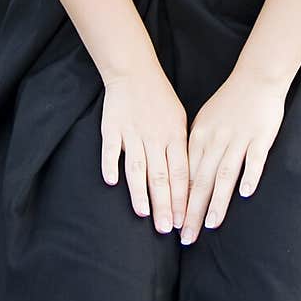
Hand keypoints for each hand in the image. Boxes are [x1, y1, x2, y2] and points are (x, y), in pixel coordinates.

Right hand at [100, 69, 188, 233]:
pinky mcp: (112, 128)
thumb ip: (182, 148)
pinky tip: (112, 182)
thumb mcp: (180, 120)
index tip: (183, 220)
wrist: (135, 72)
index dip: (182, 198)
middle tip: (166, 228)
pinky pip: (111, 149)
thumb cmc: (160, 99)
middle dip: (164, 204)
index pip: (181, 173)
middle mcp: (155, 137)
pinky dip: (110, 164)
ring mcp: (132, 133)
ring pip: (137, 167)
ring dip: (140, 192)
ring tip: (144, 213)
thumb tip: (189, 179)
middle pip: (160, 176)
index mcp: (175, 136)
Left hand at [179, 72, 286, 245]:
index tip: (173, 224)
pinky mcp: (260, 137)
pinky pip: (254, 159)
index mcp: (199, 137)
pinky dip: (249, 175)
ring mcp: (238, 139)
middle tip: (185, 237)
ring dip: (216, 201)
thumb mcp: (205, 121)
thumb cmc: (229, 102)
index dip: (179, 202)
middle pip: (201, 181)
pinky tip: (245, 194)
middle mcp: (216, 140)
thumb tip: (185, 175)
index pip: (186, 175)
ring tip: (210, 224)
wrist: (256, 78)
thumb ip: (195, 147)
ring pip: (224, 174)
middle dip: (191, 211)